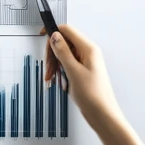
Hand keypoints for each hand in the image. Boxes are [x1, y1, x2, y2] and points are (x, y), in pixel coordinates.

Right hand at [39, 23, 142, 144]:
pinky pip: (68, 66)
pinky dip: (61, 72)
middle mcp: (88, 53)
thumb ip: (63, 52)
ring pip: (64, 56)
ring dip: (55, 65)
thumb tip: (55, 36)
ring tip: (52, 79)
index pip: (68, 31)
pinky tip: (60, 82)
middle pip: (64, 43)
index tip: (41, 36)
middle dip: (53, 54)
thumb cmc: (93, 96)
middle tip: (48, 69)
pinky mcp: (83, 72)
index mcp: (89, 49)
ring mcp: (86, 63)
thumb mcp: (73, 71)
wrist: (102, 114)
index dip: (53, 32)